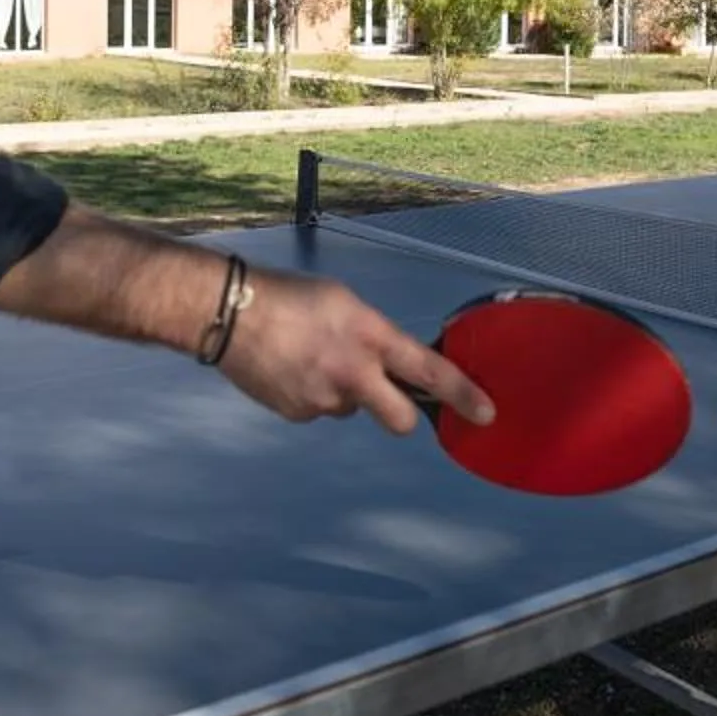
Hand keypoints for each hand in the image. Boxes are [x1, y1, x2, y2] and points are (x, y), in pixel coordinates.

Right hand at [213, 267, 496, 435]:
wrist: (230, 313)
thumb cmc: (290, 296)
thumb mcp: (345, 303)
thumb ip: (372, 335)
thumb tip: (386, 361)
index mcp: (371, 336)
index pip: (429, 372)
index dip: (463, 395)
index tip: (487, 414)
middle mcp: (354, 374)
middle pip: (399, 420)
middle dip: (401, 415)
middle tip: (386, 396)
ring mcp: (324, 400)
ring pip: (350, 407)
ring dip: (342, 391)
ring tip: (309, 358)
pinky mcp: (298, 414)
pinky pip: (318, 408)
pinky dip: (311, 393)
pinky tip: (289, 369)